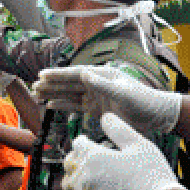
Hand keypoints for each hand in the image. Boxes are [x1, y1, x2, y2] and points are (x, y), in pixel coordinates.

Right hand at [33, 66, 181, 134]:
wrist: (156, 116)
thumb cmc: (143, 101)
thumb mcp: (124, 93)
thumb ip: (104, 85)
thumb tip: (84, 73)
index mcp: (102, 75)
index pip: (76, 74)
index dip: (59, 74)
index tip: (43, 74)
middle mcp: (97, 84)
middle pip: (69, 83)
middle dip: (52, 84)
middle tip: (34, 86)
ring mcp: (96, 97)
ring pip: (70, 95)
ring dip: (54, 94)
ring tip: (37, 94)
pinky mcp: (97, 109)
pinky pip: (76, 107)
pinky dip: (63, 106)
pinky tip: (51, 106)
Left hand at [61, 113, 184, 189]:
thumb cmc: (152, 176)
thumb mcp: (139, 145)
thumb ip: (119, 130)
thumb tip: (105, 116)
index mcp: (93, 156)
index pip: (78, 143)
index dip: (86, 143)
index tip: (91, 145)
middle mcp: (83, 175)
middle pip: (69, 163)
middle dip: (78, 161)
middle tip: (91, 164)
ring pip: (67, 185)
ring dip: (74, 182)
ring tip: (88, 183)